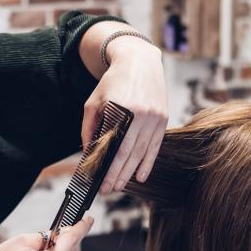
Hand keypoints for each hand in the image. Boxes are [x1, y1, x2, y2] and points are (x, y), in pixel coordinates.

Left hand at [83, 37, 167, 192]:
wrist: (139, 62)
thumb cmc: (113, 82)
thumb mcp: (94, 102)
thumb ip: (89, 127)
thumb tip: (88, 153)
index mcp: (121, 109)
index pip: (113, 146)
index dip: (107, 168)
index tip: (99, 182)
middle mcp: (141, 115)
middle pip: (128, 153)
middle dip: (118, 175)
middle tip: (108, 189)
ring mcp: (155, 117)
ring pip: (142, 152)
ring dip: (131, 172)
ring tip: (120, 185)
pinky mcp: (163, 118)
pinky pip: (155, 146)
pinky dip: (147, 163)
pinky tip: (140, 176)